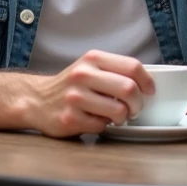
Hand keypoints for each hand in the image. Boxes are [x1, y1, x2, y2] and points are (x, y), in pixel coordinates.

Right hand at [24, 50, 155, 137]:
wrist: (36, 100)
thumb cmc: (73, 85)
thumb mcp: (91, 67)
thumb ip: (115, 70)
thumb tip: (147, 84)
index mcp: (93, 59)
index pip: (132, 66)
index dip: (147, 81)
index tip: (150, 92)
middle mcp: (82, 75)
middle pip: (128, 89)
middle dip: (138, 103)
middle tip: (135, 109)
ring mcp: (74, 98)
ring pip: (118, 110)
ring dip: (122, 117)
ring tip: (116, 116)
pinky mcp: (69, 119)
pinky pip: (101, 126)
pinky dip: (103, 126)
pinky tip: (96, 120)